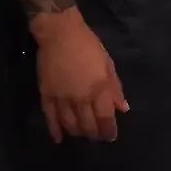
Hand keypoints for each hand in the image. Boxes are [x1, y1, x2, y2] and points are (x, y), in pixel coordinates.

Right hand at [29, 9, 127, 142]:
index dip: (109, 130)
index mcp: (99, 88)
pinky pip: (50, 117)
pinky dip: (55, 130)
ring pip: (70, 124)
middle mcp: (81, 97)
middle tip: (97, 137)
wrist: (60, 33)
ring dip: (77, 132)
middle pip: (88, 125)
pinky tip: (59, 138)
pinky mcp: (47, 94)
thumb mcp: (108, 64)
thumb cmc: (88, 45)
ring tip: (82, 134)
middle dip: (94, 134)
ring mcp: (62, 97)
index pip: (105, 118)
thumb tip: (123, 108)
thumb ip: (115, 88)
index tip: (110, 136)